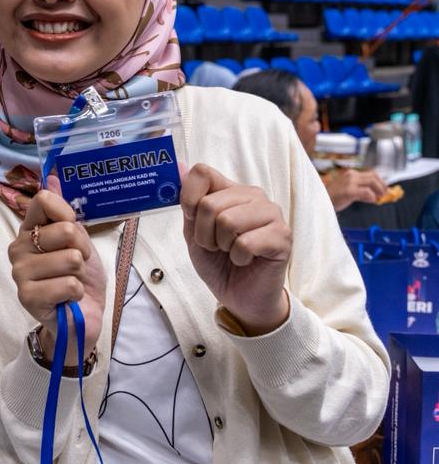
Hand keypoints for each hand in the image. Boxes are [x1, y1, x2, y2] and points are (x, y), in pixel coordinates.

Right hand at [9, 190, 105, 364]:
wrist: (80, 320)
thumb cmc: (78, 280)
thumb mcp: (79, 241)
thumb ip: (65, 211)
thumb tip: (52, 177)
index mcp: (29, 230)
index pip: (44, 202)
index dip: (69, 215)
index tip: (74, 235)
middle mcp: (18, 248)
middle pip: (65, 230)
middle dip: (82, 251)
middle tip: (75, 267)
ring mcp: (19, 272)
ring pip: (70, 259)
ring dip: (80, 274)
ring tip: (70, 284)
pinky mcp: (26, 296)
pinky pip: (69, 284)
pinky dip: (76, 294)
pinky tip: (66, 300)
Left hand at [181, 164, 291, 335]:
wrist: (241, 296)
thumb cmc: (218, 263)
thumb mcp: (193, 232)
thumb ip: (188, 202)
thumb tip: (179, 166)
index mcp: (230, 190)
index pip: (202, 172)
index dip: (189, 199)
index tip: (193, 221)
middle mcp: (253, 196)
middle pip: (209, 203)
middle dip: (203, 233)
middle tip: (215, 246)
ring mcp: (271, 214)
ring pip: (227, 221)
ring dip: (221, 245)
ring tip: (230, 252)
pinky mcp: (283, 236)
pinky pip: (245, 243)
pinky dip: (238, 257)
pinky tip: (246, 260)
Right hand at [324, 169, 386, 209]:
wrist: (319, 201)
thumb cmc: (332, 197)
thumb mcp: (347, 190)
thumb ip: (360, 191)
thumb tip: (375, 196)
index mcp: (350, 174)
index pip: (370, 173)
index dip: (380, 181)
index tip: (384, 188)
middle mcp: (351, 175)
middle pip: (373, 176)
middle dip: (382, 185)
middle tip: (385, 194)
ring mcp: (350, 182)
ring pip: (371, 181)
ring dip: (379, 190)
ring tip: (380, 197)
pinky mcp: (349, 190)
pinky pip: (366, 192)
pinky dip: (372, 196)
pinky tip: (372, 201)